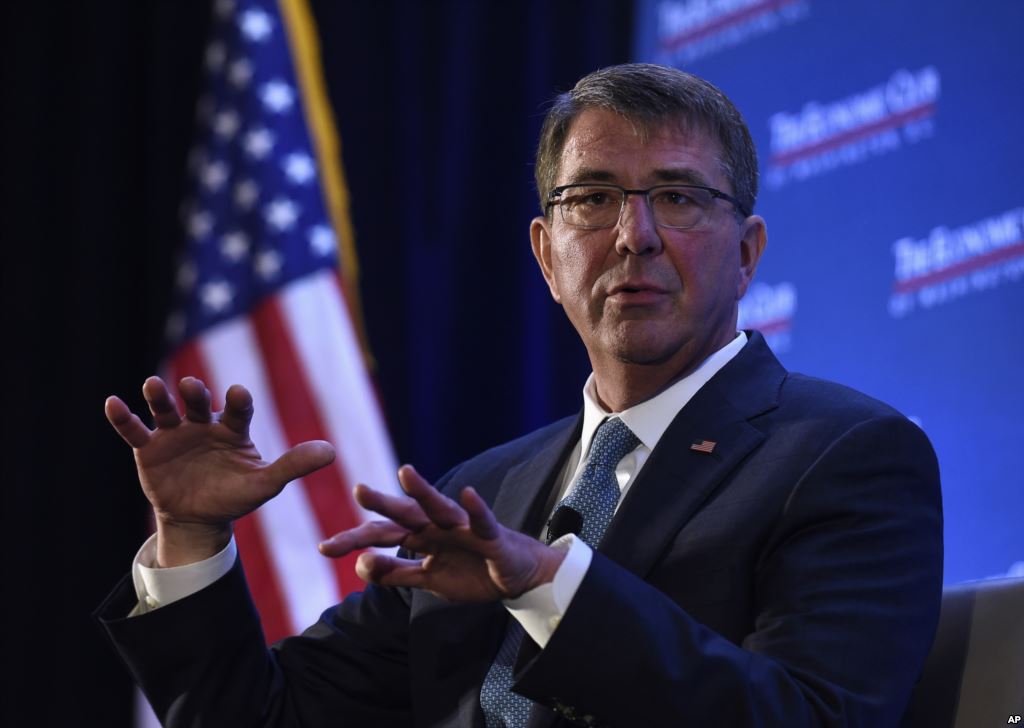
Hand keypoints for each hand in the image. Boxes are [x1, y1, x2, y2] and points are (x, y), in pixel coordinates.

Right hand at [105, 376, 334, 565]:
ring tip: (152, 384)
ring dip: (159, 396)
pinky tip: (112, 403)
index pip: (238, 410)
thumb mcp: (265, 484)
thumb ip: (294, 465)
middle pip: (199, 403)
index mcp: (233, 429)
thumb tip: (332, 452)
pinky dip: (123, 417)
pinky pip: (134, 429)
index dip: (238, 401)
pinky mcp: (149, 448)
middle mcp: (203, 424)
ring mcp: (174, 433)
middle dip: (196, 394)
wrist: (199, 520)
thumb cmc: (235, 496)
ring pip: (166, 409)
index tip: (238, 394)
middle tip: (194, 386)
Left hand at [318, 466, 564, 601]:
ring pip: (440, 507)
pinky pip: (482, 520)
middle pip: (405, 513)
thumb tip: (359, 566)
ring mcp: (464, 527)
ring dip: (424, 490)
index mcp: (420, 536)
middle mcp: (437, 526)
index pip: (382, 534)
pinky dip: (476, 508)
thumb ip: (395, 574)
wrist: (516, 577)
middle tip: (358, 491)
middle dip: (383, 503)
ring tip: (406, 473)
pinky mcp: (490, 535)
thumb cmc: (471, 571)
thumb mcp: (427, 580)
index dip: (354, 539)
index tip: (324, 547)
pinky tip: (468, 494)